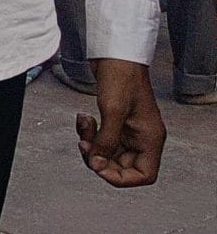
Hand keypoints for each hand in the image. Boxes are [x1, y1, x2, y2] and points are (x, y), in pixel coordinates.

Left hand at [79, 59, 163, 186]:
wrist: (115, 55)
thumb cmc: (122, 77)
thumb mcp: (113, 112)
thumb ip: (106, 142)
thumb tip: (96, 164)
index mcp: (150, 139)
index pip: (143, 175)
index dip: (121, 178)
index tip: (100, 167)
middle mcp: (142, 137)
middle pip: (121, 165)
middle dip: (99, 157)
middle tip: (84, 145)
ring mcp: (128, 130)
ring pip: (107, 152)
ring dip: (90, 143)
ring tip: (83, 125)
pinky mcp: (115, 122)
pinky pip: (100, 138)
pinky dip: (89, 132)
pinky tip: (83, 118)